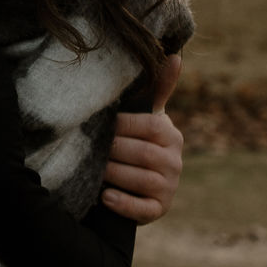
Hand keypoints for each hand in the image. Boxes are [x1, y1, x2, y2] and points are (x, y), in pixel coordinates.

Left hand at [101, 53, 183, 224]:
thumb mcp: (144, 115)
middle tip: (91, 148)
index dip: (122, 125)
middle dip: (113, 151)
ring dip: (114, 174)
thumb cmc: (135, 139)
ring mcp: (169, 187)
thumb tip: (174, 56)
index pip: (149, 126)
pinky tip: (105, 196)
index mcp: (171, 135)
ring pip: (140, 180)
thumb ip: (157, 89)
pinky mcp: (159, 210)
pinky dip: (122, 203)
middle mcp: (175, 162)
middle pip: (142, 154)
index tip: (102, 124)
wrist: (134, 181)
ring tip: (95, 169)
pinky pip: (142, 209)